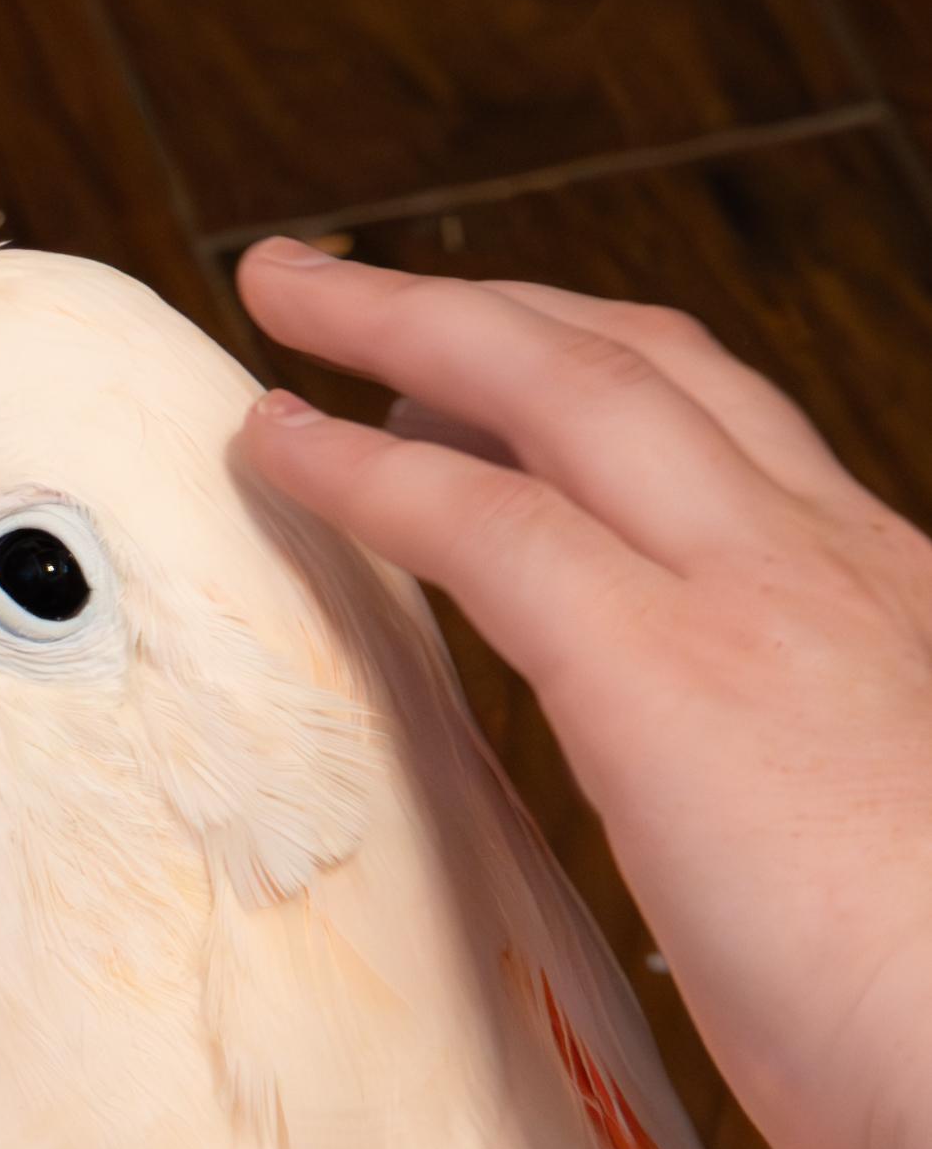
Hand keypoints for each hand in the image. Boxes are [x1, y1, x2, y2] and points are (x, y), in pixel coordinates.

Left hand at [238, 237, 931, 1148]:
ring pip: (557, 386)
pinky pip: (478, 521)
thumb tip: (738, 860)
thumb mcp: (878, 864)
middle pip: (642, 363)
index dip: (602, 376)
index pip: (731, 436)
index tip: (502, 369)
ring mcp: (750, 595)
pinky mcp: (658, 665)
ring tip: (288, 293)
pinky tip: (277, 448)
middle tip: (360, 285)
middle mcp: (827, 560)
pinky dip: (360, 470)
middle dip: (493, 302)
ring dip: (404, 320)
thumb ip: (800, 810)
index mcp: (883, 604)